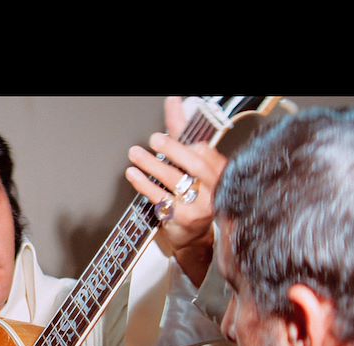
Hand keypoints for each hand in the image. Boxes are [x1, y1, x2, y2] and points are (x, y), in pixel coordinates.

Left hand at [125, 96, 228, 285]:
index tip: (169, 136)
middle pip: (194, 164)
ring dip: (151, 165)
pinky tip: (133, 174)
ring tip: (135, 154)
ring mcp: (200, 206)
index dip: (187, 143)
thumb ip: (182, 132)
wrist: (194, 236)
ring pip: (175, 180)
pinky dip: (144, 184)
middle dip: (173, 149)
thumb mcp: (190, 161)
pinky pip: (160, 198)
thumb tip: (174, 101)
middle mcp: (214, 189)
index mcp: (220, 172)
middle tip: (155, 140)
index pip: (206, 152)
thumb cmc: (193, 193)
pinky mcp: (182, 219)